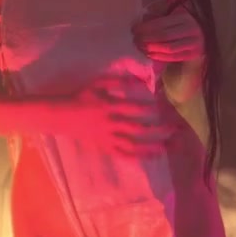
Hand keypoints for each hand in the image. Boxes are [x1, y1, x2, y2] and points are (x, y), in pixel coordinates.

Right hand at [54, 76, 176, 156]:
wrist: (62, 116)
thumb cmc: (82, 97)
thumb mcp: (97, 84)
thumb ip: (117, 81)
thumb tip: (138, 80)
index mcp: (108, 106)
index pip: (131, 109)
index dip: (148, 110)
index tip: (164, 110)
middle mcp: (110, 124)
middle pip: (136, 129)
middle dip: (156, 129)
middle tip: (172, 129)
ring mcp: (107, 138)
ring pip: (131, 145)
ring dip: (149, 147)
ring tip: (165, 147)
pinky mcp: (104, 147)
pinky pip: (122, 154)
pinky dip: (136, 157)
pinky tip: (150, 157)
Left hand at [133, 8, 204, 63]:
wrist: (203, 38)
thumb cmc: (182, 27)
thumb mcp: (173, 18)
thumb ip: (159, 17)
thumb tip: (141, 21)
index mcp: (184, 17)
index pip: (162, 23)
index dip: (146, 27)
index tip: (134, 30)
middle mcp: (191, 29)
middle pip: (164, 36)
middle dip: (147, 38)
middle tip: (135, 40)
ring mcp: (194, 43)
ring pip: (168, 48)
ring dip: (152, 49)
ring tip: (141, 48)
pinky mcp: (192, 55)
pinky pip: (173, 57)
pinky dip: (159, 56)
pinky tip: (150, 54)